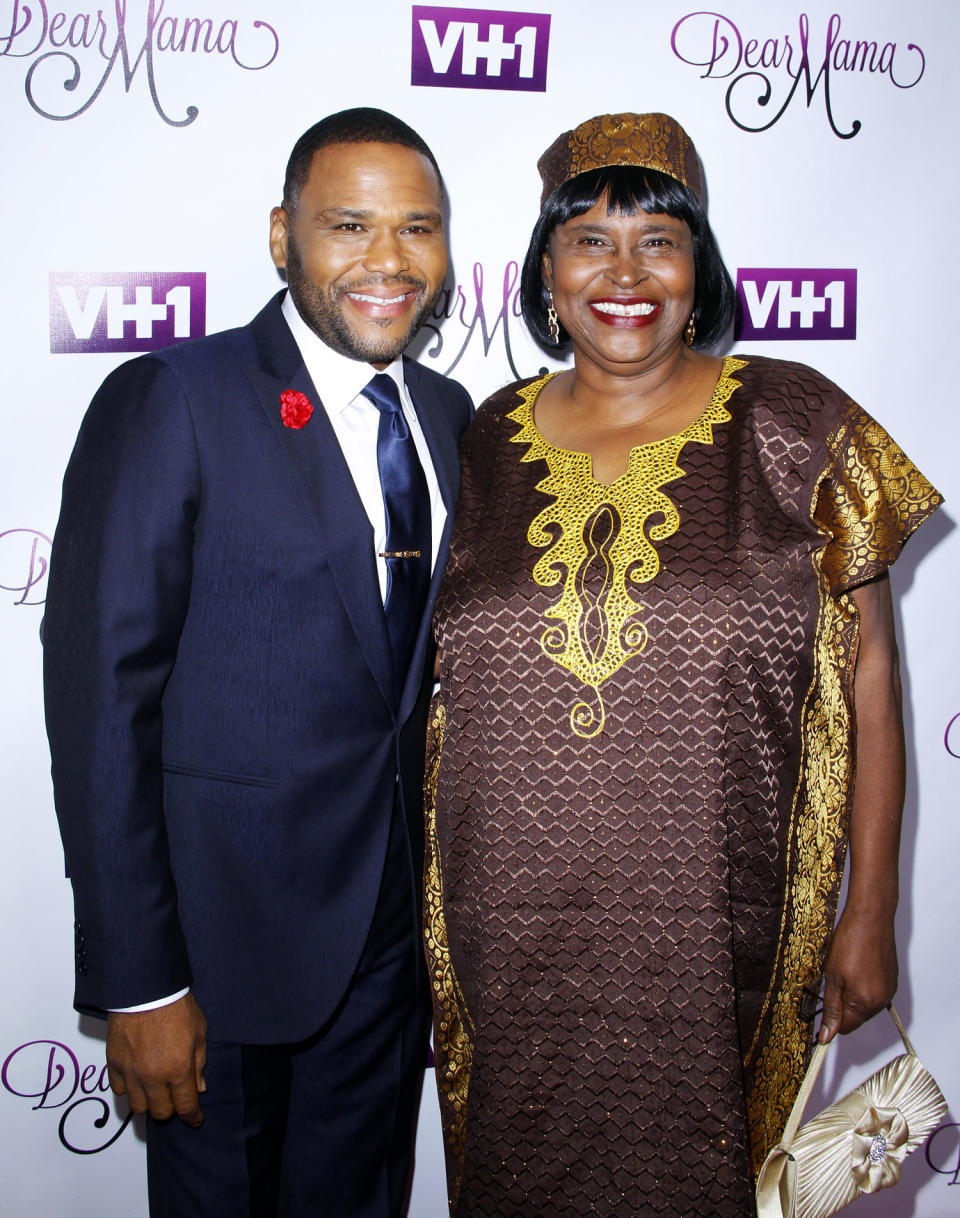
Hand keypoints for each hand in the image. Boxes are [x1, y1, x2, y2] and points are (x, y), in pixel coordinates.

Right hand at [106, 993, 206, 1124]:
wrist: (146, 989)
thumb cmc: (176, 1007)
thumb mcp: (199, 1032)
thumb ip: (199, 1063)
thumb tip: (198, 1088)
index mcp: (178, 1070)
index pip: (185, 1107)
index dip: (192, 1117)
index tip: (195, 1119)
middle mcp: (153, 1077)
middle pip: (161, 1112)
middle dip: (171, 1109)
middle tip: (175, 1099)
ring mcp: (131, 1073)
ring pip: (138, 1107)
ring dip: (149, 1103)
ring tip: (156, 1091)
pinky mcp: (114, 1064)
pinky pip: (120, 1090)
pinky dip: (129, 1089)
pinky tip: (137, 1078)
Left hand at [819, 905, 897, 1043]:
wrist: (871, 916)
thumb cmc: (850, 942)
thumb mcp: (833, 976)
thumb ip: (832, 1008)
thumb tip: (827, 1036)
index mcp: (866, 1004)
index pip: (845, 1027)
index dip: (830, 1019)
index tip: (820, 1006)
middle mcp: (882, 1001)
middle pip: (855, 1017)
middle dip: (841, 1004)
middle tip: (832, 979)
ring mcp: (889, 989)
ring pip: (864, 1004)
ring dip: (852, 994)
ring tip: (845, 969)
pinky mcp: (892, 979)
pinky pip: (874, 991)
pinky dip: (863, 984)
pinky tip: (857, 965)